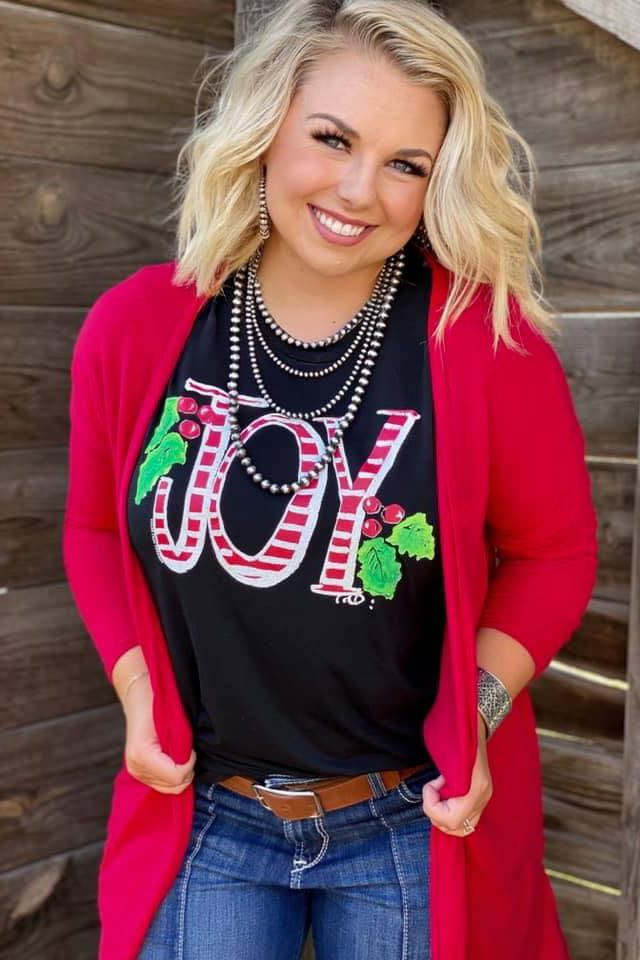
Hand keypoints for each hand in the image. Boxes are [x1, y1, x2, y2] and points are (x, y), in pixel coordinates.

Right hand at [123, 673, 195, 793]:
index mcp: (143, 754)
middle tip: (188, 752)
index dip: (190, 763)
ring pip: (168, 788)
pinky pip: (161, 784)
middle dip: (186, 771)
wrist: (139, 696)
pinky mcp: (137, 771)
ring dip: (179, 773)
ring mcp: (135, 771)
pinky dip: (172, 775)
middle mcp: (136, 767)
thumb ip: (181, 744)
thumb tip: (191, 760)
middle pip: (173, 787)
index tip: (191, 748)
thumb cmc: (157, 703)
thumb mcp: (173, 722)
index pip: (176, 777)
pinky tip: (173, 760)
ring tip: (180, 754)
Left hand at [420, 711, 491, 836]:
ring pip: (461, 828)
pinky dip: (450, 813)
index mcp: (477, 788)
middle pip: (454, 828)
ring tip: (439, 792)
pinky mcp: (481, 798)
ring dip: (442, 815)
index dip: (433, 806)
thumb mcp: (449, 756)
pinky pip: (465, 819)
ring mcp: (484, 799)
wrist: (477, 723)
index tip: (430, 785)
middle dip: (436, 812)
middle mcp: (483, 797)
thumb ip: (443, 778)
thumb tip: (432, 792)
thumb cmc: (461, 737)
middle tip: (432, 789)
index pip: (451, 819)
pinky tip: (446, 794)